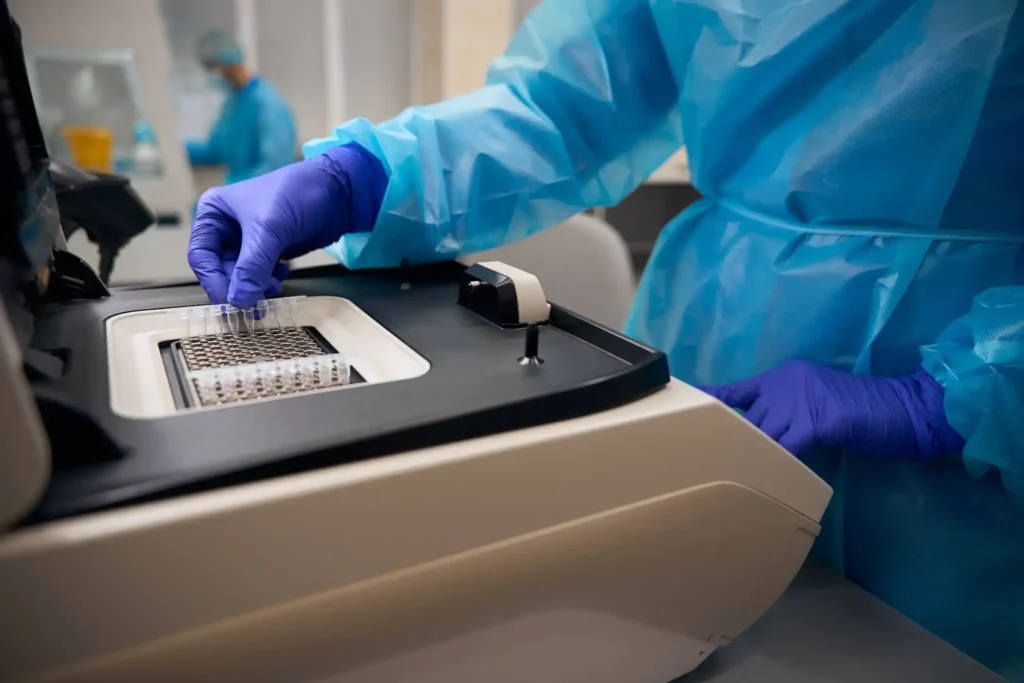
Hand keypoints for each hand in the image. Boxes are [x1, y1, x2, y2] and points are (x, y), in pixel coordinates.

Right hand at [187, 142, 387, 307]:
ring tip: (274, 287)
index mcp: (214, 213)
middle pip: (220, 269)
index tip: (231, 303)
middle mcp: (225, 227)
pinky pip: (258, 274)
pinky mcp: (267, 249)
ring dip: (255, 286)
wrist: (338, 191)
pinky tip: (283, 274)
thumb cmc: (297, 196)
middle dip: (239, 287)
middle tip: (256, 305)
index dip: (214, 282)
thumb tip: (239, 302)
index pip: (201, 256)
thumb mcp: (270, 230)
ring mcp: (247, 239)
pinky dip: (268, 281)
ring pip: (241, 275)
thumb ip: (252, 267)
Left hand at [701, 361, 964, 459]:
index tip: (684, 412)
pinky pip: (786, 448)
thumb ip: (788, 416)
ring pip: (761, 434)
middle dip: (731, 443)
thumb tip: (763, 439)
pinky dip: (777, 465)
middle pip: (745, 419)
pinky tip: (769, 480)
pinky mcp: (817, 421)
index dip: (710, 404)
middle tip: (708, 463)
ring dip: (750, 458)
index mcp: (783, 377)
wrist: (907, 409)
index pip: (736, 391)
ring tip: (730, 478)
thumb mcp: (817, 405)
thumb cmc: (866, 411)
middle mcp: (785, 384)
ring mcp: (800, 400)